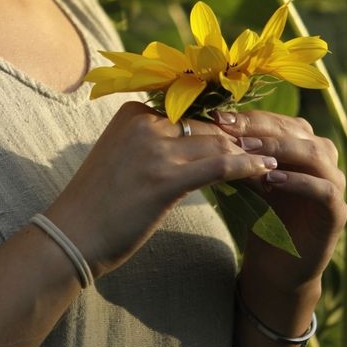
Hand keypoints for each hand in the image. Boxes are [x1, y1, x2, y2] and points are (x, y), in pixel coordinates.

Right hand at [45, 101, 278, 280]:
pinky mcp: (165, 179)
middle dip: (238, 139)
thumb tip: (194, 143)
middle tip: (267, 148)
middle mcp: (143, 123)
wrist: (73, 233)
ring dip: (249, 152)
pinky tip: (266, 171)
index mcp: (132, 112)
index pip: (189, 112)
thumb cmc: (97, 202)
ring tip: (273, 160)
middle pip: (206, 125)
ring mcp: (154, 149)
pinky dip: (248, 167)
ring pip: (217, 143)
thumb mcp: (122, 156)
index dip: (219, 127)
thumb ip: (152, 141)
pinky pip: (220, 166)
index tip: (244, 137)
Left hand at [212, 109, 346, 299]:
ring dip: (279, 149)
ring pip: (314, 154)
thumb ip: (239, 153)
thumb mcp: (247, 177)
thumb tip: (211, 122)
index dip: (248, 118)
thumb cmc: (258, 213)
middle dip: (260, 129)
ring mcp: (335, 183)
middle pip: (295, 131)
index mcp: (301, 144)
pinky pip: (324, 189)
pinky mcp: (338, 211)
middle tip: (230, 130)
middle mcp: (322, 158)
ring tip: (248, 152)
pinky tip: (273, 180)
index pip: (277, 121)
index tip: (217, 117)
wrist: (275, 263)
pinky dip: (299, 181)